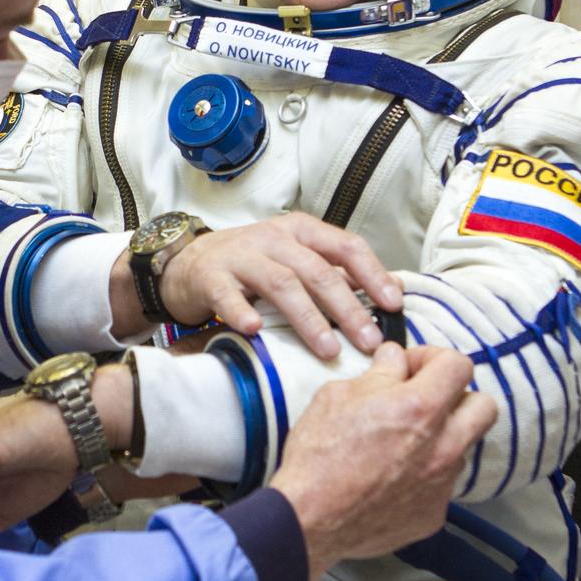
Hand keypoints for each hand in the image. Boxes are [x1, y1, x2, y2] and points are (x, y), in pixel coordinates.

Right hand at [112, 212, 401, 358]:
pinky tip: (255, 331)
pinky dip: (241, 311)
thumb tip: (387, 295)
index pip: (345, 246)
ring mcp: (241, 255)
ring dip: (308, 317)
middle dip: (348, 308)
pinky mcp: (210, 276)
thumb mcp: (293, 260)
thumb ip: (334, 274)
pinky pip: (228, 294)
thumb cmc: (250, 266)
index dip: (373, 274)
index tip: (393, 305)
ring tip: (327, 349)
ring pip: (281, 282)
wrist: (187, 263)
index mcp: (301, 231)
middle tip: (369, 341)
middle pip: (318, 270)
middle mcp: (273, 238)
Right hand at [269, 343, 494, 580]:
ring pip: (463, 446)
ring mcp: (441, 484)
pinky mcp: (434, 513)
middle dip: (457, 395)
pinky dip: (424, 473)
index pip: (458, 365)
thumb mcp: (338, 396)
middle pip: (484, 406)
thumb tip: (394, 360)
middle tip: (423, 398)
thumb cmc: (318, 456)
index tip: (411, 367)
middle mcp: (442, 446)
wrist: (309, 519)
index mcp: (420, 408)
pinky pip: (442, 483)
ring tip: (402, 441)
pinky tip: (392, 475)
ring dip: (441, 436)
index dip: (433, 358)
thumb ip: (379, 374)